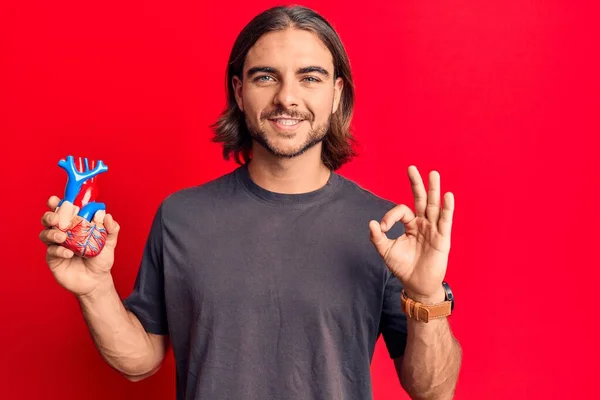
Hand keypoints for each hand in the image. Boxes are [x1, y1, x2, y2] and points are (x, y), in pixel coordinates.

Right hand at [39, 195, 120, 296]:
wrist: (97, 280)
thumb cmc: (101, 258)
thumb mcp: (110, 242)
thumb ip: (111, 229)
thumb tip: (107, 216)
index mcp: (75, 224)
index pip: (65, 210)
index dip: (58, 203)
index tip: (56, 199)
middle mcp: (63, 232)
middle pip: (49, 220)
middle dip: (50, 215)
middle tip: (56, 218)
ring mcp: (56, 245)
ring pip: (45, 234)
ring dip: (52, 232)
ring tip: (63, 236)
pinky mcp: (53, 258)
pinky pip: (51, 251)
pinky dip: (58, 250)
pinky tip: (68, 253)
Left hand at [369, 166, 453, 301]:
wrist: (416, 285)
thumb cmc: (402, 267)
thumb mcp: (386, 251)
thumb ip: (378, 238)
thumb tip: (371, 223)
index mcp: (411, 224)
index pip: (402, 210)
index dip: (390, 216)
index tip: (382, 228)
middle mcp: (423, 223)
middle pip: (421, 199)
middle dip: (417, 184)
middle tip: (411, 167)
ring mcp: (434, 230)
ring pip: (434, 206)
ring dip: (434, 189)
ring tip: (433, 173)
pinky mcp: (442, 239)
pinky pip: (445, 221)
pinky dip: (447, 208)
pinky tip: (447, 195)